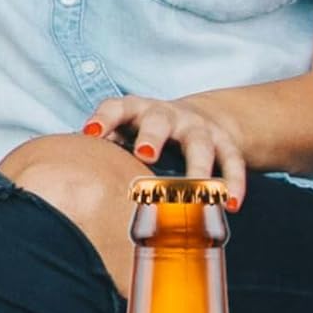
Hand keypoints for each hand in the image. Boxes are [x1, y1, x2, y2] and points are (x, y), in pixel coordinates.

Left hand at [81, 95, 247, 208]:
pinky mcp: (226, 143)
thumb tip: (79, 179)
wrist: (203, 120)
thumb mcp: (129, 134)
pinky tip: (231, 204)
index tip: (91, 134)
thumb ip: (109, 150)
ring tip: (197, 194)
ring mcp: (200, 128)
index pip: (118, 108)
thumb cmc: (151, 136)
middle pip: (160, 121)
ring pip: (200, 144)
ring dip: (198, 168)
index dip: (104, 119)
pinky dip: (233, 183)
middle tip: (145, 155)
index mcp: (139, 110)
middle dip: (152, 136)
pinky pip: (233, 162)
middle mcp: (169, 115)